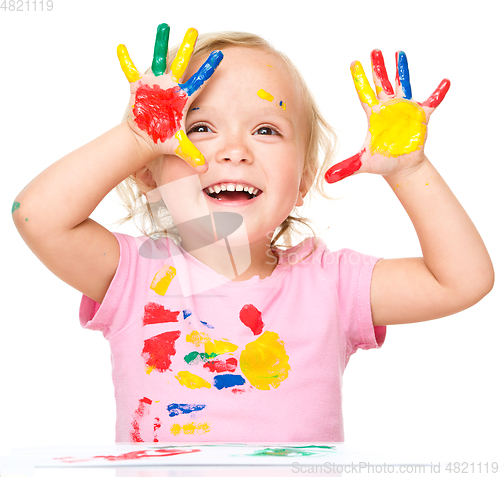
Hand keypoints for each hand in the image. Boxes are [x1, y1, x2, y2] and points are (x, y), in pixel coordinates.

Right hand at [117, 24, 222, 171]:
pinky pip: (130, 70)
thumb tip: (205, 170)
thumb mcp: (179, 147)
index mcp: (182, 98)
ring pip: (158, 59)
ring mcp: (155, 84)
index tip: (220, 56)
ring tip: (162, 26)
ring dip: (159, 43)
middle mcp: (170, 87)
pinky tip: (120, 47)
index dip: (209, 69)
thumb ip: (192, 156)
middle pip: (181, 64)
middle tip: (193, 30)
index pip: (199, 81)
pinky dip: (124, 60)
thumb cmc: (163, 140)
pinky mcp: (139, 86)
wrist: (146, 138)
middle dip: (187, 48)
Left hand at [325, 50, 449, 182]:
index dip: (360, 79)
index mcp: (374, 115)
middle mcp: (388, 108)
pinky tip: (445, 82)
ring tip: (399, 53)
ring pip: (403, 85)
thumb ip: (346, 168)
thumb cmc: (381, 163)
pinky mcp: (421, 116)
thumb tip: (327, 179)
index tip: (353, 63)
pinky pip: (432, 102)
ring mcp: (404, 110)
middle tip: (374, 50)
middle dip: (378, 68)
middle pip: (382, 83)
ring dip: (402, 70)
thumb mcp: (362, 164)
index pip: (364, 94)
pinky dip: (438, 93)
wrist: (401, 167)